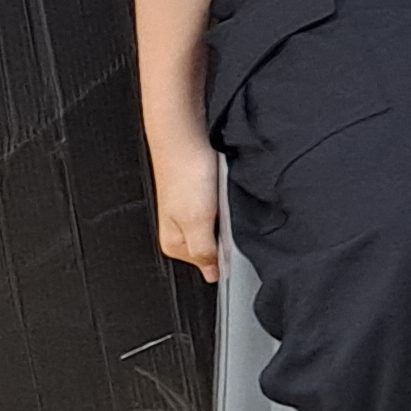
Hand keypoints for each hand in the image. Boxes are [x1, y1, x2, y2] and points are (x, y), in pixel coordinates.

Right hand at [151, 130, 220, 279]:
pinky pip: (223, 209)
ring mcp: (193, 213)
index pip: (208, 265)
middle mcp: (181, 230)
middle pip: (216, 247)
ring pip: (222, 228)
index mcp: (174, 244)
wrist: (186, 137)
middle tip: (231, 218)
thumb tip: (212, 274)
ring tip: (226, 203)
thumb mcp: (195, 221)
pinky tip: (227, 194)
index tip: (236, 244)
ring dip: (231, 219)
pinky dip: (230, 204)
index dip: (226, 256)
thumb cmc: (185, 174)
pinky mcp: (203, 197)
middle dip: (229, 237)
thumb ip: (203, 250)